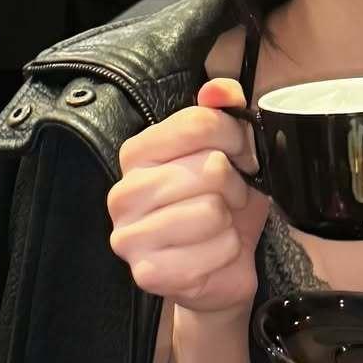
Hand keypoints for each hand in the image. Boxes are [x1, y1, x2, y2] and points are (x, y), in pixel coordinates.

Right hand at [108, 79, 269, 318]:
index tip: (239, 155)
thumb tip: (219, 90)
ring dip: (230, 222)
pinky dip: (228, 252)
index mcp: (137, 153)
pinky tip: (214, 254)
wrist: (220, 270)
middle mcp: (123, 192)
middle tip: (229, 199)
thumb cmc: (222, 206)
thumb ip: (225, 113)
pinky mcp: (147, 272)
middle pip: (209, 168)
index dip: (235, 138)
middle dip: (235, 185)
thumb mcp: (231, 154)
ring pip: (212, 210)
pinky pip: (215, 249)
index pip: (197, 123)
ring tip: (219, 226)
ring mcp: (129, 235)